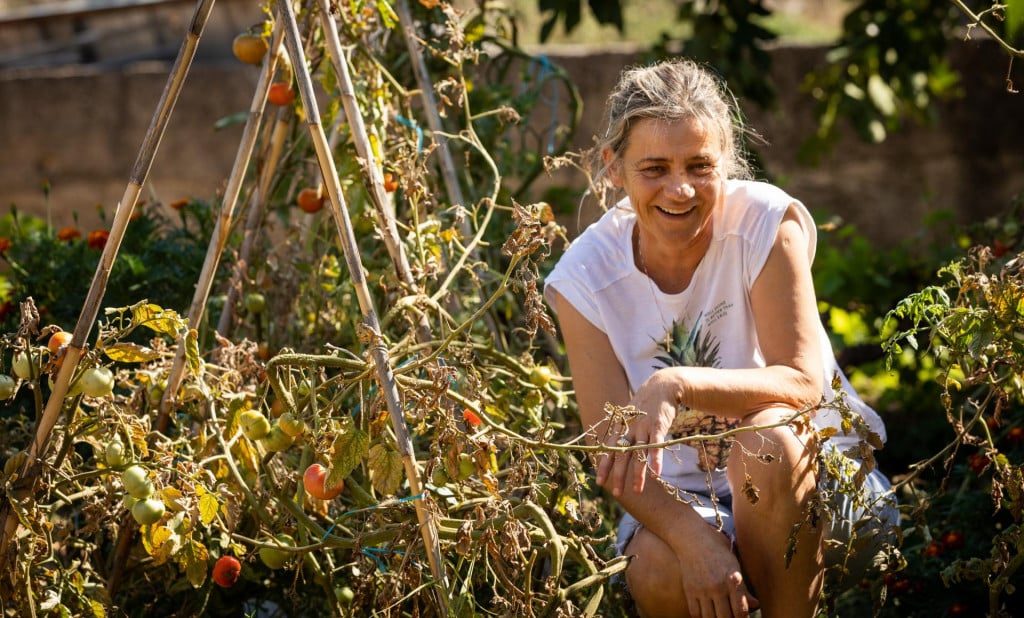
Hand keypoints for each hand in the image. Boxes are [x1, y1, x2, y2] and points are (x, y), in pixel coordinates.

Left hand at [596, 369, 678, 495]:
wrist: (662, 386)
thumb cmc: (645, 405)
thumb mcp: (630, 417)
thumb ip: (624, 432)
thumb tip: (615, 449)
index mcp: (621, 428)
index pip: (609, 450)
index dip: (604, 466)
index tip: (600, 482)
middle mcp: (630, 429)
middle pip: (622, 455)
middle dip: (618, 475)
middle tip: (616, 493)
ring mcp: (643, 427)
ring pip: (639, 454)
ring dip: (638, 474)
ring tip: (637, 491)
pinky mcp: (658, 426)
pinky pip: (656, 446)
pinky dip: (656, 460)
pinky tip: (657, 474)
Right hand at [675, 530, 759, 617]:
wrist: (694, 541)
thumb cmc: (718, 553)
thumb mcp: (735, 567)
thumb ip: (744, 588)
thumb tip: (755, 605)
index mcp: (732, 580)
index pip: (740, 610)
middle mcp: (717, 586)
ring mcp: (702, 590)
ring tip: (720, 617)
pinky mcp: (690, 591)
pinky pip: (695, 613)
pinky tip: (707, 616)